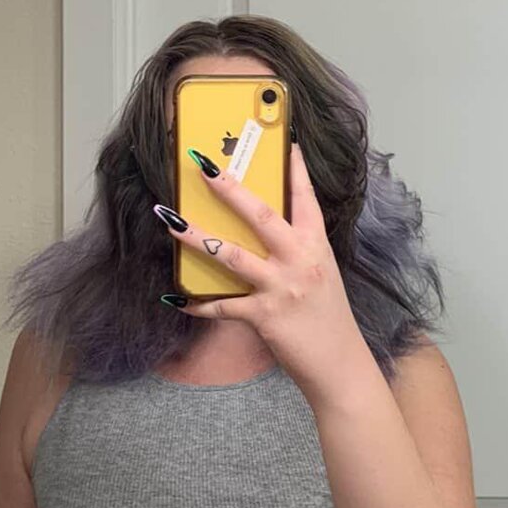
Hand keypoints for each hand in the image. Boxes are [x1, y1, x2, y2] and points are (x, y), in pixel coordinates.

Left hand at [154, 140, 371, 403]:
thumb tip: (263, 231)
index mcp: (317, 246)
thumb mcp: (321, 273)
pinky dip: (197, 303)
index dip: (294, 169)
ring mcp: (281, 287)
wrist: (339, 365)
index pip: (305, 199)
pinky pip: (222, 306)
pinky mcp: (264, 316)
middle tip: (202, 164)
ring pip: (231, 254)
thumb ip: (297, 250)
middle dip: (228, 188)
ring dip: (195, 235)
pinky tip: (174, 298)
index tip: (284, 143)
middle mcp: (300, 260)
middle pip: (261, 215)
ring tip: (168, 217)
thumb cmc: (327, 318)